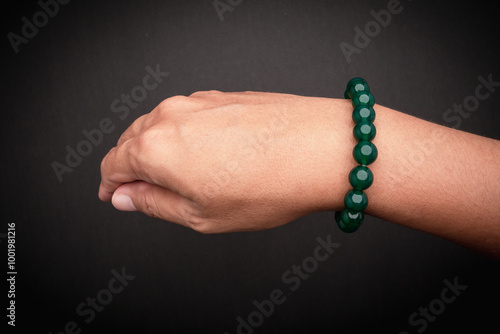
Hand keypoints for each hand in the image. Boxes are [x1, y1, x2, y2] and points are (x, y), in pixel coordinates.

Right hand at [98, 91, 352, 232]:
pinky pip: (189, 117)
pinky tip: (208, 155)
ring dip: (160, 150)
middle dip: (132, 167)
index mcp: (155, 146)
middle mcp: (171, 115)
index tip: (114, 194)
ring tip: (182, 177)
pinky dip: (185, 136)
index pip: (113, 163)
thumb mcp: (200, 215)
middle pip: (132, 141)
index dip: (111, 184)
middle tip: (145, 191)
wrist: (322, 148)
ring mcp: (198, 101)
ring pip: (161, 126)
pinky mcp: (222, 95)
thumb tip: (126, 196)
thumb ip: (153, 204)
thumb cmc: (269, 185)